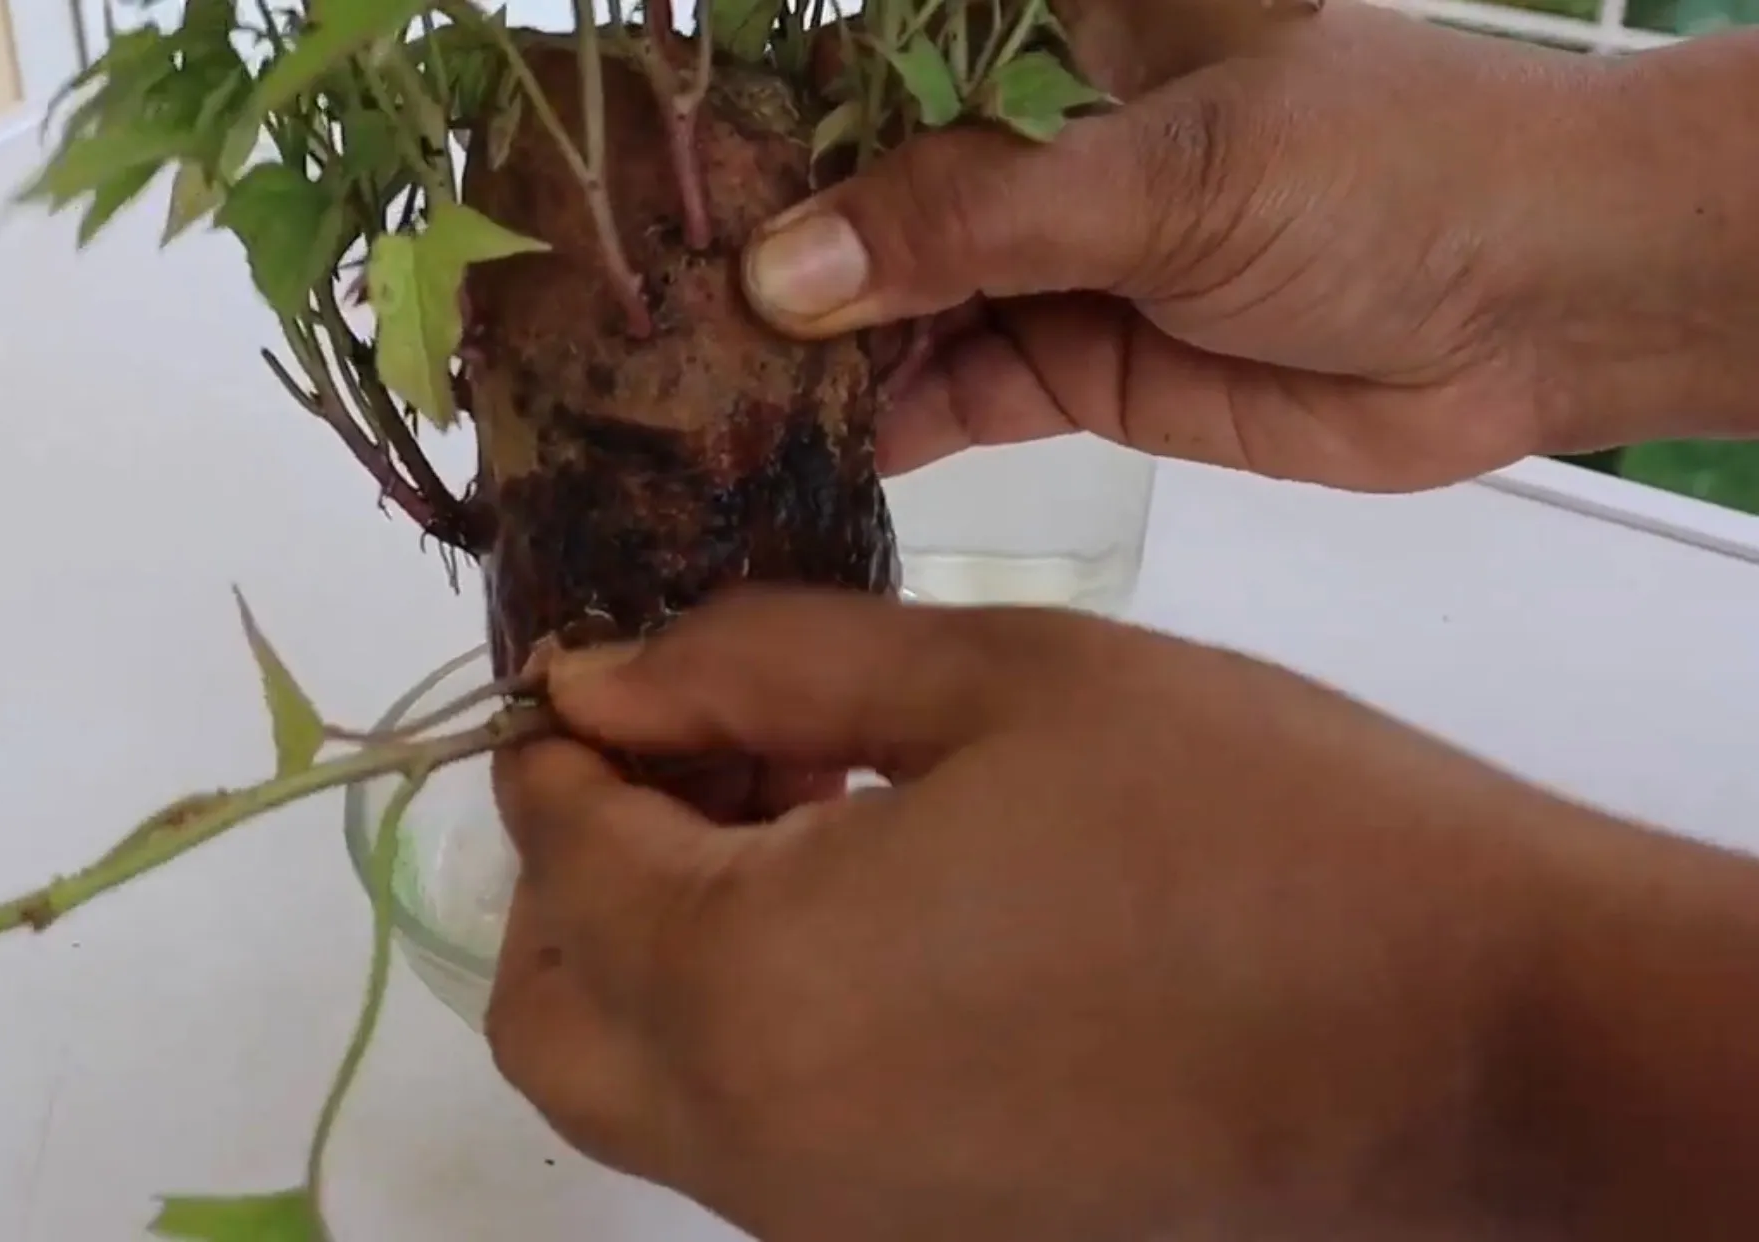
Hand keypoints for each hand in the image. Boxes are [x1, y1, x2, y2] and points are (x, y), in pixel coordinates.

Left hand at [487, 589, 1606, 1239]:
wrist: (1468, 1036)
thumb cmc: (1245, 821)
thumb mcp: (992, 681)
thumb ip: (757, 670)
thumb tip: (602, 681)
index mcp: (750, 985)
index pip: (562, 851)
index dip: (568, 738)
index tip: (614, 668)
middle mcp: (756, 1139)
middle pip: (552, 1009)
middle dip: (576, 870)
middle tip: (698, 756)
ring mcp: (831, 1218)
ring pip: (638, 1087)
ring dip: (656, 947)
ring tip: (797, 816)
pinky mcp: (912, 1240)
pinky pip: (751, 1135)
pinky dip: (744, 1024)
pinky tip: (867, 914)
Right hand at [743, 4, 1758, 488]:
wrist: (1541, 307)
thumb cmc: (1379, 174)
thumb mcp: (1164, 175)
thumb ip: (968, 221)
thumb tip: (777, 273)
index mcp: (1056, 40)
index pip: (871, 64)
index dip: (764, 118)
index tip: (649, 179)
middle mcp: (1037, 147)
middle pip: (864, 197)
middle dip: (767, 254)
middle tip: (642, 321)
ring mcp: (1052, 262)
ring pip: (893, 306)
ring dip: (809, 353)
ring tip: (696, 400)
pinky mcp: (1078, 371)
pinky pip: (950, 395)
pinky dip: (882, 425)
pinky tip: (799, 452)